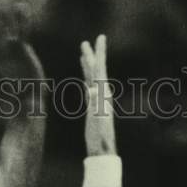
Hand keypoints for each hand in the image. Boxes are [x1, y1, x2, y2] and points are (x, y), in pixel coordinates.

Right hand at [80, 34, 116, 155]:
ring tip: (83, 53)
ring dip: (88, 65)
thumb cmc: (100, 136)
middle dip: (91, 56)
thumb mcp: (98, 120)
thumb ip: (96, 104)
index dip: (99, 53)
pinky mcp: (93, 106)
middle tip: (85, 42)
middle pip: (96, 70)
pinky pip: (89, 86)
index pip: (100, 69)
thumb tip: (92, 90)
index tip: (100, 37)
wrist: (102, 149)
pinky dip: (86, 78)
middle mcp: (102, 94)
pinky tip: (85, 75)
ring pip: (91, 77)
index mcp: (103, 93)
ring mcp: (98, 99)